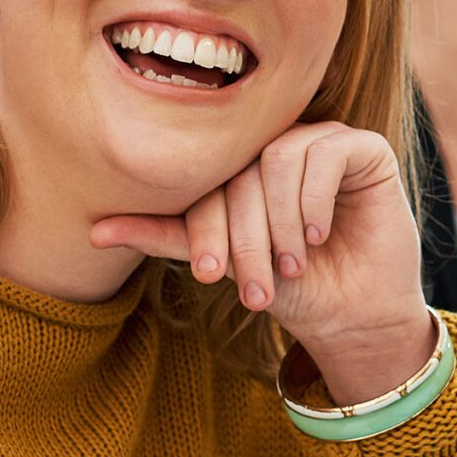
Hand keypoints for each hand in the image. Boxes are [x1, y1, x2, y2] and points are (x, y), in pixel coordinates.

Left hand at [89, 122, 433, 403]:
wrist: (353, 314)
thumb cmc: (290, 287)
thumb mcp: (223, 263)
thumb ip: (166, 237)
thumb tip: (93, 231)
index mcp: (242, 166)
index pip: (210, 179)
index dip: (204, 225)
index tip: (206, 274)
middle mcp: (281, 146)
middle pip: (243, 172)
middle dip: (244, 236)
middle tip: (254, 287)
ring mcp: (323, 143)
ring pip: (281, 159)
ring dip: (281, 223)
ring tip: (292, 265)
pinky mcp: (363, 149)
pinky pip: (327, 153)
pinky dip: (315, 200)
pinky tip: (319, 236)